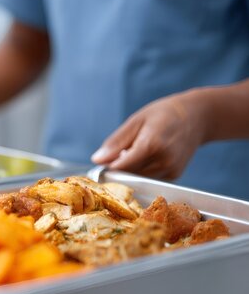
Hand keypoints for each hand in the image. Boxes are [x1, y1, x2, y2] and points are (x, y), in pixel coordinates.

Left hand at [91, 90, 208, 179]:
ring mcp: (171, 169)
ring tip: (136, 150)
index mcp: (152, 144)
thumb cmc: (163, 114)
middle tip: (119, 152)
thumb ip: (116, 142)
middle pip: (129, 174)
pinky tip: (148, 156)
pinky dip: (143, 171)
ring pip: (139, 179)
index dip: (109, 167)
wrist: (197, 117)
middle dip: (119, 168)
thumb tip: (97, 160)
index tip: (101, 164)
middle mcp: (163, 160)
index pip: (122, 166)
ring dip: (131, 170)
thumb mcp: (136, 121)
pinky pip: (150, 178)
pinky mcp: (175, 175)